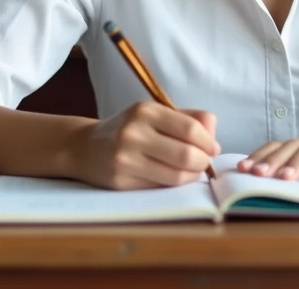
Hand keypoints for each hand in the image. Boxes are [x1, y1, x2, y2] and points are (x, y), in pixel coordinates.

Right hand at [68, 100, 219, 189]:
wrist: (84, 147)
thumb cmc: (129, 128)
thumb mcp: (155, 113)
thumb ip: (188, 118)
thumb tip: (214, 135)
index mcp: (145, 111)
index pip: (190, 129)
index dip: (208, 142)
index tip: (213, 148)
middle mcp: (133, 133)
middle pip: (185, 155)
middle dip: (203, 162)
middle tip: (204, 162)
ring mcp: (125, 160)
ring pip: (176, 176)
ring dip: (192, 176)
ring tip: (192, 170)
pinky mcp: (121, 182)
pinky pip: (160, 187)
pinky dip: (174, 184)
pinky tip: (173, 177)